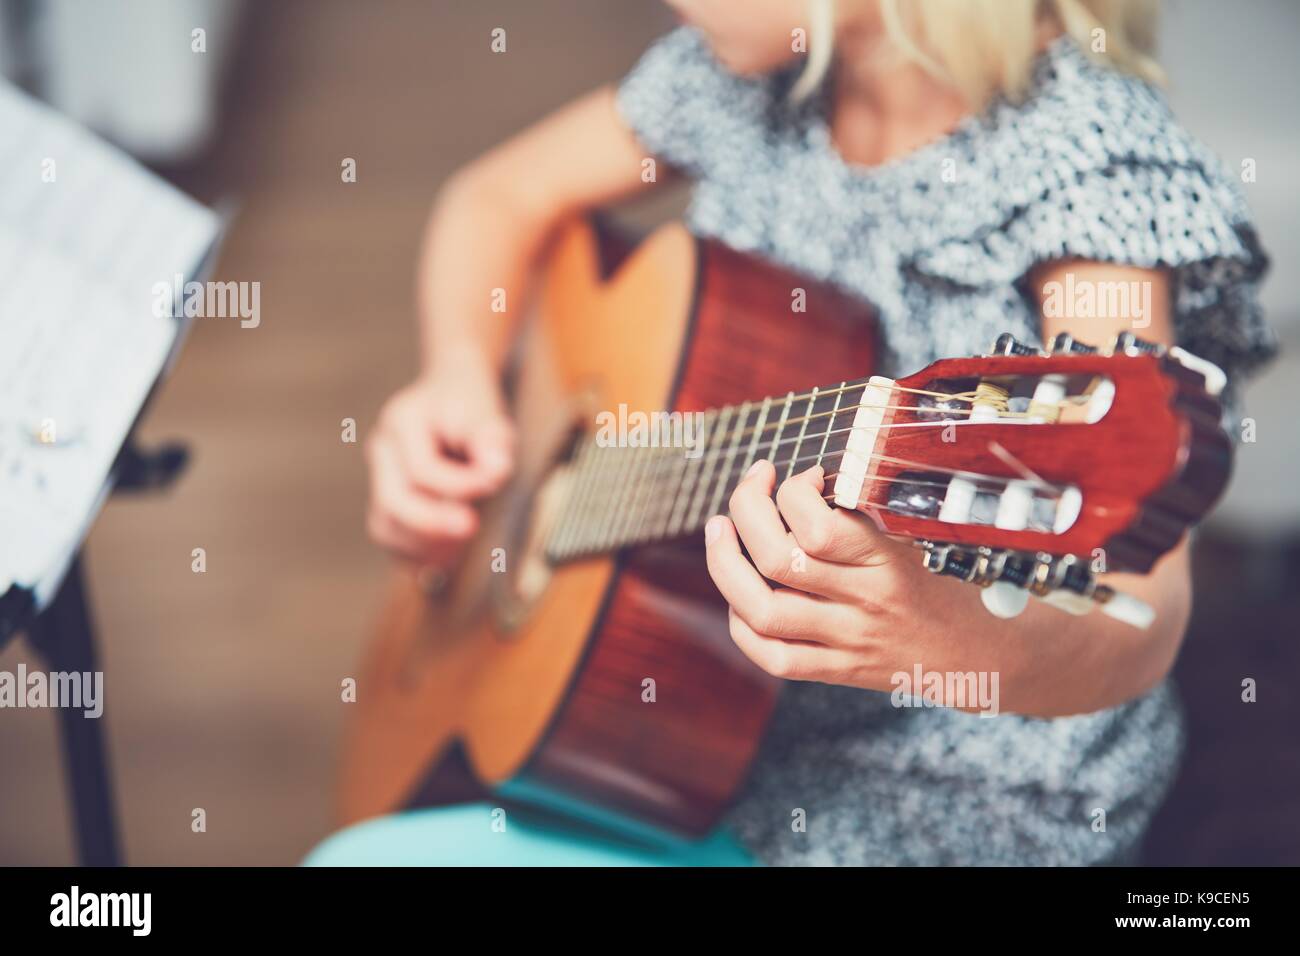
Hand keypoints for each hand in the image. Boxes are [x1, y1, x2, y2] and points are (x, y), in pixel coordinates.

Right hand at [365, 356, 513, 566]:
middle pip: (393, 500)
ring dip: (424, 543)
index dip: (458, 485)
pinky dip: (416, 551)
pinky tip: (447, 553)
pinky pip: (390, 535)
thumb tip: (497, 471)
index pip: (422, 468)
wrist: (450, 396)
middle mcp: (382, 448)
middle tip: (471, 528)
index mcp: (402, 420)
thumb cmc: (471, 408)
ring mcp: (378, 476)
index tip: (493, 486)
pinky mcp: (384, 498)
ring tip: (460, 546)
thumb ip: (493, 441)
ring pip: (385, 525)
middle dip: (433, 523)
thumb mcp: (488, 414)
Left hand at [703, 460, 1007, 696]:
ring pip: (761, 609)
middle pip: (776, 560)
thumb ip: (865, 513)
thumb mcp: (918, 536)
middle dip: (746, 509)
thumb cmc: (946, 579)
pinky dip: (741, 624)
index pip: (818, 528)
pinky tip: (739, 595)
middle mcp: (864, 602)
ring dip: (725, 562)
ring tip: (720, 529)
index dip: (793, 491)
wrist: (983, 655)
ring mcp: (847, 641)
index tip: (804, 478)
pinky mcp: (836, 671)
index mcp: (888, 561)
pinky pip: (773, 656)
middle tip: (751, 486)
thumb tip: (803, 482)